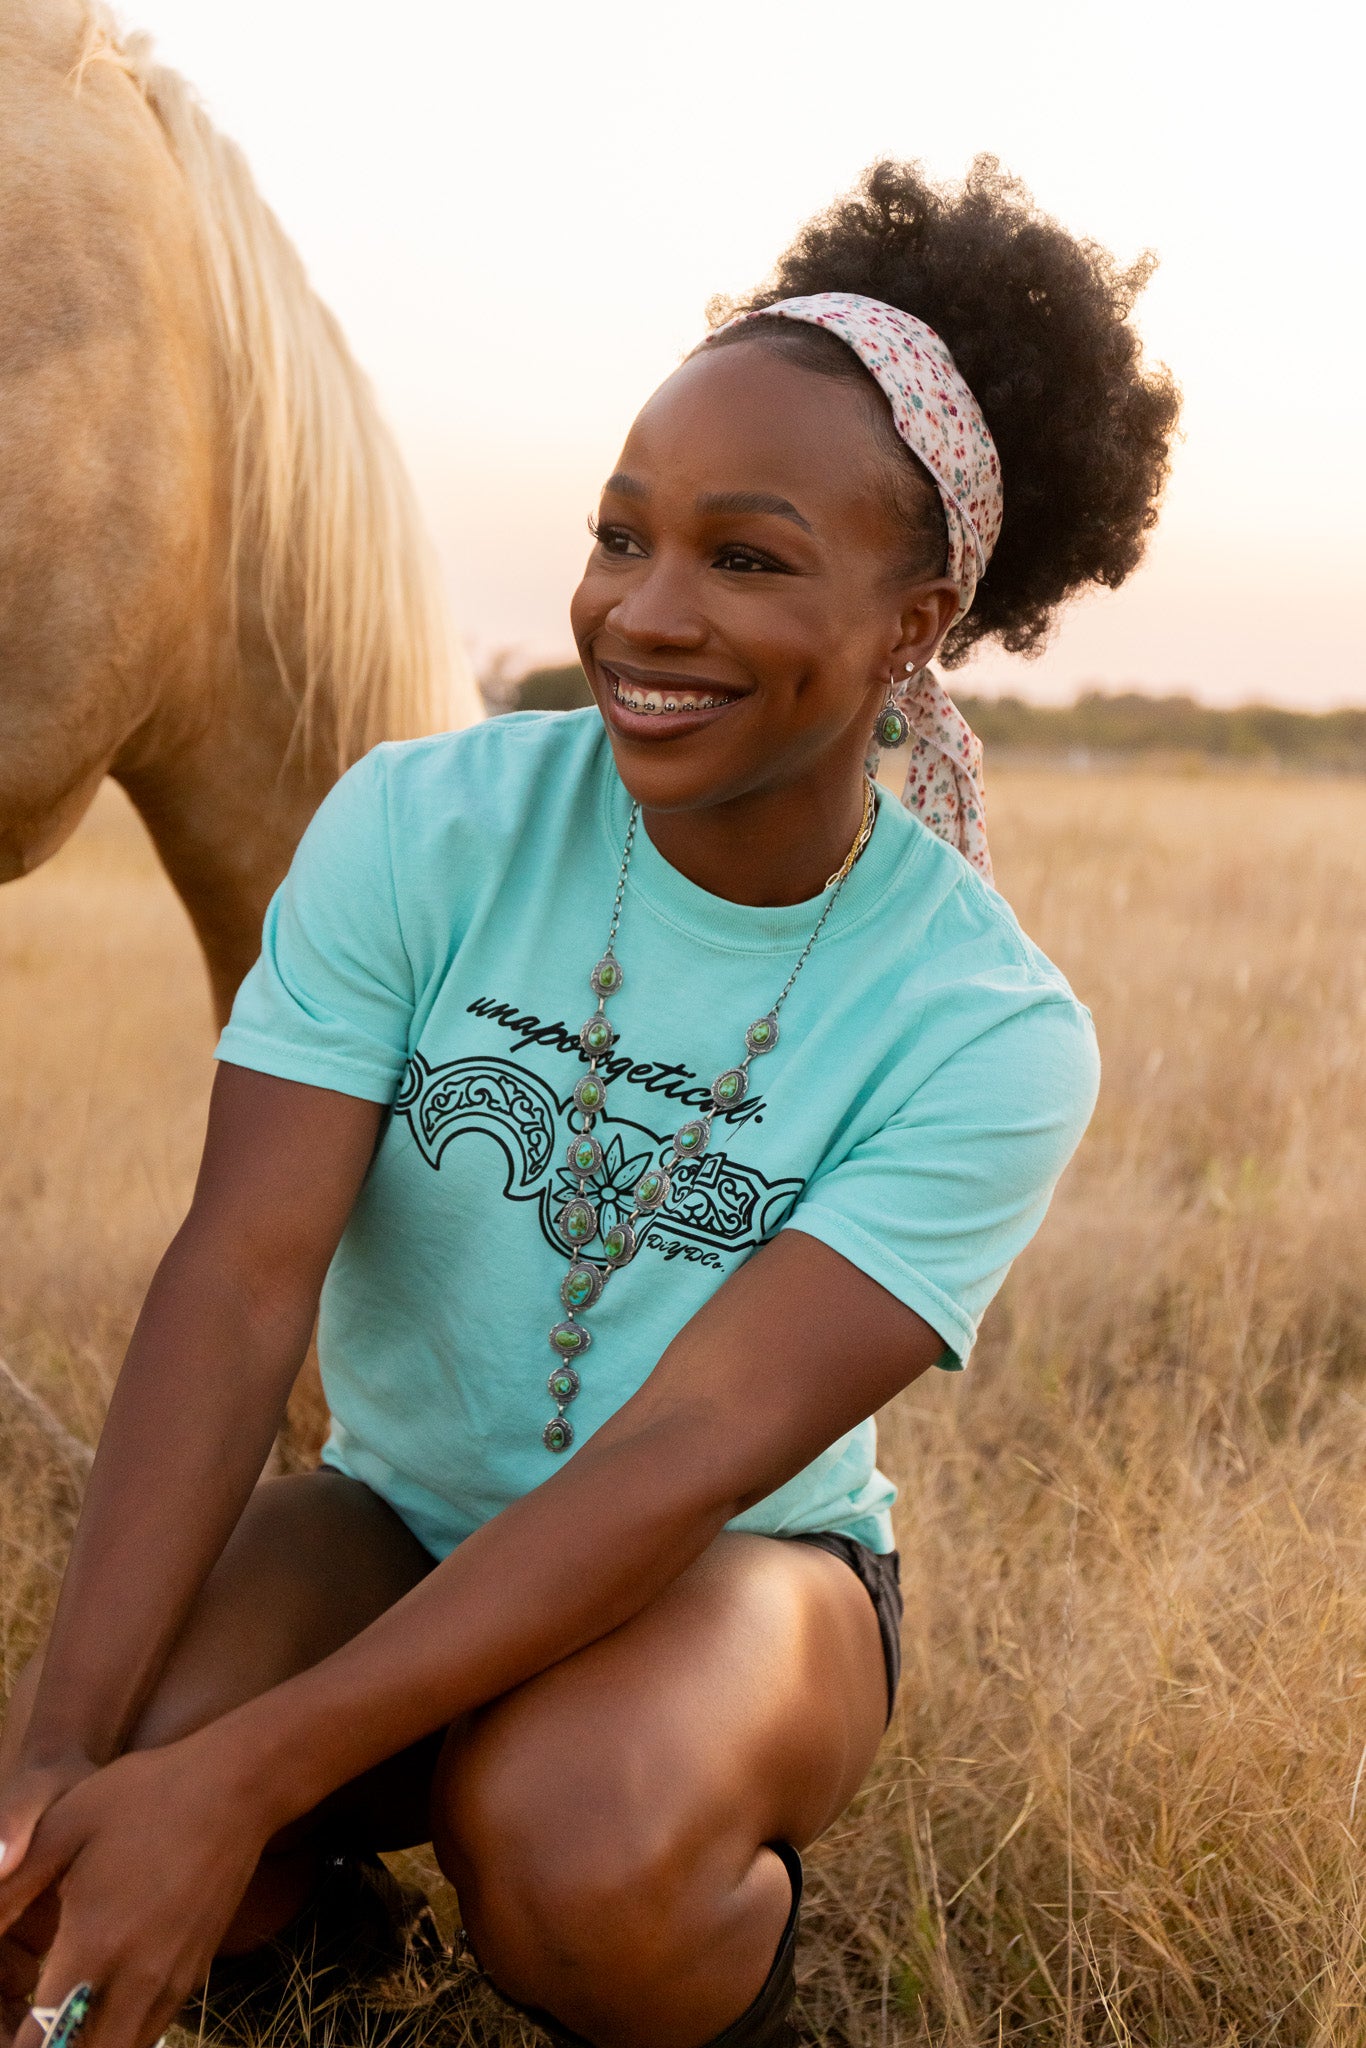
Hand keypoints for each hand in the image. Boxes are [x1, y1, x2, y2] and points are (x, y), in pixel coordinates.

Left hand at [0, 1740, 273, 2047]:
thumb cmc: (145, 1796)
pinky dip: (115, 2030)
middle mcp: (137, 1978)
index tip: (7, 2017)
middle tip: (26, 2022)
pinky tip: (96, 1993)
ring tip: (55, 2011)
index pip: (40, 2041)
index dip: (14, 2045)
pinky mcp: (195, 1973)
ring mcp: (172, 1980)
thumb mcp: (64, 1827)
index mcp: (95, 1945)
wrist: (238, 1788)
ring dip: (83, 2044)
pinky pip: (146, 2029)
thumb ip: (8, 1889)